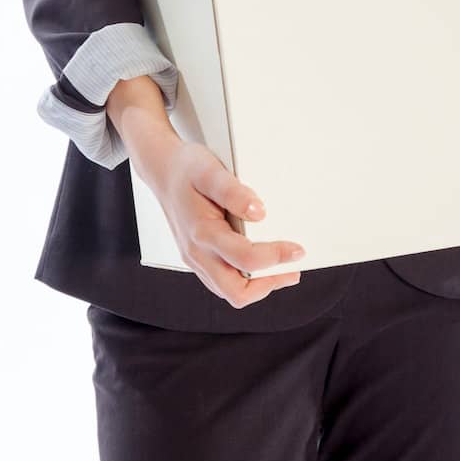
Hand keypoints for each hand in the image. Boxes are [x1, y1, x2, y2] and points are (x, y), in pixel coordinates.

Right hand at [136, 126, 307, 306]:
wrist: (162, 170)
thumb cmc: (188, 168)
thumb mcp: (210, 170)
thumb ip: (233, 192)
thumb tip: (259, 213)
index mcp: (202, 233)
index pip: (245, 259)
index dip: (276, 258)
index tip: (297, 249)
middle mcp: (197, 253)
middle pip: (235, 292)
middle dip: (269, 284)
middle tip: (292, 271)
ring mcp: (194, 259)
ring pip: (228, 292)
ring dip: (257, 287)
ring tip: (282, 271)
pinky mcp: (196, 259)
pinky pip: (221, 282)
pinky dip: (243, 281)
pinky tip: (259, 267)